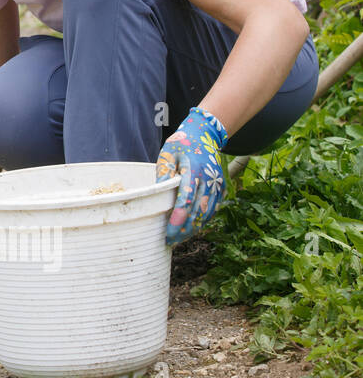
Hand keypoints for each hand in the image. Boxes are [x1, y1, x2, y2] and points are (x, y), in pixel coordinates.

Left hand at [156, 106, 227, 246]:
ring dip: (194, 227)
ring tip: (179, 238)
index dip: (178, 218)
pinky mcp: (220, 188)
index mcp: (193, 170)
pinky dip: (203, 220)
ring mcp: (217, 185)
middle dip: (184, 229)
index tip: (169, 232)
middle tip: (170, 241)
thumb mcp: (168, 154)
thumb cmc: (181, 144)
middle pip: (197, 211)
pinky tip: (192, 228)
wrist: (205, 135)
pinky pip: (212, 208)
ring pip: (207, 213)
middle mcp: (208, 179)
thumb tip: (156, 193)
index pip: (186, 199)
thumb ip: (164, 173)